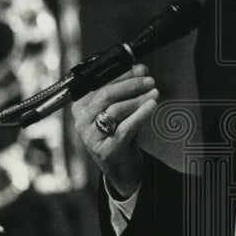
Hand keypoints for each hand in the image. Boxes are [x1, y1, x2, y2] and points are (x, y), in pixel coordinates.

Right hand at [71, 63, 158, 198]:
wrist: (120, 165)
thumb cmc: (119, 132)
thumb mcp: (119, 108)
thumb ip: (126, 90)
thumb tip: (141, 70)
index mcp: (81, 106)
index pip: (100, 84)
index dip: (123, 75)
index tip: (141, 70)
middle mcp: (81, 121)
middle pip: (106, 95)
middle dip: (131, 85)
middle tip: (149, 81)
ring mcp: (91, 137)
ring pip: (116, 110)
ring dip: (138, 99)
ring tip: (154, 93)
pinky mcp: (105, 150)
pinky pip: (125, 128)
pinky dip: (140, 115)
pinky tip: (151, 106)